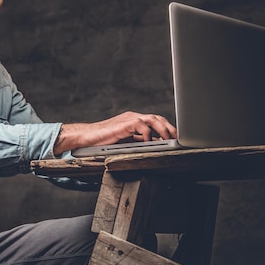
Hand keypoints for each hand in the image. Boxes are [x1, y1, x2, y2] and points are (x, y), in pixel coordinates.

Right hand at [53, 111, 176, 154]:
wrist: (86, 138)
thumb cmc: (103, 141)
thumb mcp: (126, 142)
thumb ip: (139, 142)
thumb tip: (156, 147)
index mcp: (134, 121)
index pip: (156, 121)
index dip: (168, 129)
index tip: (177, 138)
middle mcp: (133, 118)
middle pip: (157, 118)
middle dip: (170, 128)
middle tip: (178, 140)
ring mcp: (128, 120)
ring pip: (152, 119)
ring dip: (163, 130)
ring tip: (168, 140)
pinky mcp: (123, 124)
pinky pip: (141, 125)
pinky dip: (148, 133)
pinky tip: (150, 142)